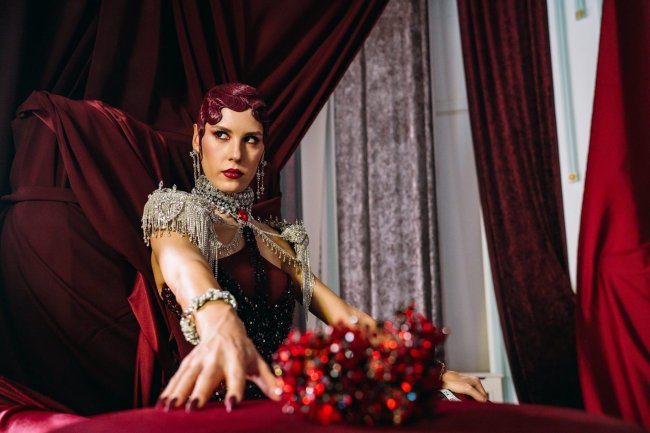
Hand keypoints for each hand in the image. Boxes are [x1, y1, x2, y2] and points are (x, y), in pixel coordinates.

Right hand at [158, 303, 279, 411]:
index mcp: (237, 358)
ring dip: (178, 392)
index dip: (235, 389)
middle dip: (199, 392)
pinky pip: (177, 376)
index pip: (237, 376)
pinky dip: (168, 389)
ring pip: (187, 376)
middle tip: (193, 408)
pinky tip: (161, 404)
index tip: (232, 404)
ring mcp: (200, 358)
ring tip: (170, 408)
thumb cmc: (243, 349)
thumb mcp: (258, 361)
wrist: (223, 324)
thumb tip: (283, 396)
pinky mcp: (187, 361)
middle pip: (208, 376)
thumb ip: (269, 380)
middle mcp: (217, 357)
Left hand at [441, 370, 488, 401]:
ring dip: (471, 400)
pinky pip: (467, 396)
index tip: (480, 407)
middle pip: (479, 396)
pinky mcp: (463, 389)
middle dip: (477, 401)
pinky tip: (463, 401)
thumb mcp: (466, 388)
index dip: (483, 401)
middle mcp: (473, 382)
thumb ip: (476, 394)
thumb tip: (483, 400)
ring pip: (473, 396)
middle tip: (473, 405)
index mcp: (476, 381)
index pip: (484, 394)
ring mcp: (468, 385)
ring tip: (467, 403)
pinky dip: (466, 399)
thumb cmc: (452, 381)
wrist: (441, 379)